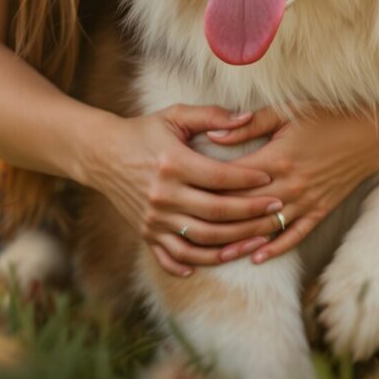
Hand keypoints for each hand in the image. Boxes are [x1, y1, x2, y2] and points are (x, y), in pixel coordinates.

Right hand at [83, 105, 284, 277]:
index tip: (270, 179)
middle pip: (216, 213)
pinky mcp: (146, 233)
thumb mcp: (174, 116)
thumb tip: (247, 117)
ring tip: (260, 239)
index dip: (248, 180)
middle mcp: (162, 195)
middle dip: (251, 214)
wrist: (101, 154)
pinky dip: (195, 264)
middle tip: (277, 209)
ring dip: (234, 243)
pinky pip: (173, 256)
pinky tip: (219, 260)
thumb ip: (211, 115)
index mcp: (172, 164)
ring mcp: (154, 219)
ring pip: (201, 240)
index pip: (219, 178)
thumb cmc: (143, 131)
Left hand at [205, 103, 378, 263]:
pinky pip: (295, 235)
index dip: (207, 188)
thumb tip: (212, 134)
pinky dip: (275, 248)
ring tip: (214, 254)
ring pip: (268, 228)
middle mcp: (291, 185)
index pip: (233, 180)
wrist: (374, 130)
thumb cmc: (327, 114)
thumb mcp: (286, 111)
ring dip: (242, 242)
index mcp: (277, 159)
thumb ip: (248, 124)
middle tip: (188, 231)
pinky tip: (257, 258)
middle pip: (245, 210)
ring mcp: (308, 201)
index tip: (183, 194)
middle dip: (217, 221)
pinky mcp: (321, 209)